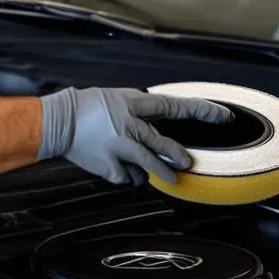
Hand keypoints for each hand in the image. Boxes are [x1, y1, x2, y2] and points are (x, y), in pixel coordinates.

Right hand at [38, 87, 230, 184]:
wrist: (57, 122)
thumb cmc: (84, 109)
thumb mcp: (115, 101)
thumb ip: (137, 113)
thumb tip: (154, 128)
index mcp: (131, 104)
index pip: (173, 107)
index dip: (200, 111)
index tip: (222, 116)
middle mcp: (128, 125)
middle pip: (161, 142)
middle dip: (176, 154)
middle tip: (187, 162)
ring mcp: (119, 146)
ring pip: (148, 164)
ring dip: (161, 172)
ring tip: (172, 178)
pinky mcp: (109, 165)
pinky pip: (128, 176)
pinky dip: (131, 176)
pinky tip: (129, 174)